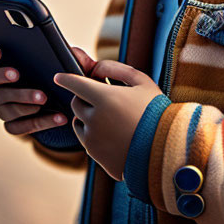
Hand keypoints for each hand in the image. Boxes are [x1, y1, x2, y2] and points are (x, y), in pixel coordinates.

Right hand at [0, 40, 95, 136]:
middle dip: (0, 75)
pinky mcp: (12, 125)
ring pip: (5, 105)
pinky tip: (58, 117)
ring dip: (24, 100)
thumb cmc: (59, 76)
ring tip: (43, 98)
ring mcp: (3, 107)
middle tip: (16, 74)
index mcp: (5, 64)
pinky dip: (39, 122)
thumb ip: (66, 53)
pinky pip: (19, 126)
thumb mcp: (65, 62)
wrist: (65, 104)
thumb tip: (70, 51)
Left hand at [54, 60, 163, 180]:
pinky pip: (86, 140)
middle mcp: (94, 119)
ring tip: (110, 117)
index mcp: (104, 98)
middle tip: (100, 97)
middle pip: (76, 103)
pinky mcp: (95, 155)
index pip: (75, 84)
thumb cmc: (155, 110)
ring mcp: (93, 139)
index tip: (58, 76)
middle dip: (83, 97)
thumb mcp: (141, 81)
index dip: (65, 78)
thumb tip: (95, 68)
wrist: (165, 148)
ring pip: (79, 122)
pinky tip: (112, 133)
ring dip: (87, 116)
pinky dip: (94, 133)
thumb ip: (116, 69)